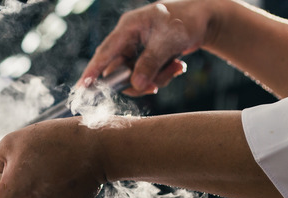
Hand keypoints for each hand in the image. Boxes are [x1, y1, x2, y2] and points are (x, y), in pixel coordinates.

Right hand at [78, 0, 217, 95]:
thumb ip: (150, 63)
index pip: (105, 52)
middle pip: (119, 70)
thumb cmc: (186, 21)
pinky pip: (146, 75)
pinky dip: (162, 76)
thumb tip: (136, 84)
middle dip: (138, 81)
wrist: (205, 18)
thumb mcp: (168, 41)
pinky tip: (177, 66)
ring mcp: (136, 49)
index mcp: (128, 28)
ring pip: (134, 76)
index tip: (82, 88)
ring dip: (156, 78)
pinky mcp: (145, 57)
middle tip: (155, 86)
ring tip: (176, 68)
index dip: (92, 71)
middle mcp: (128, 39)